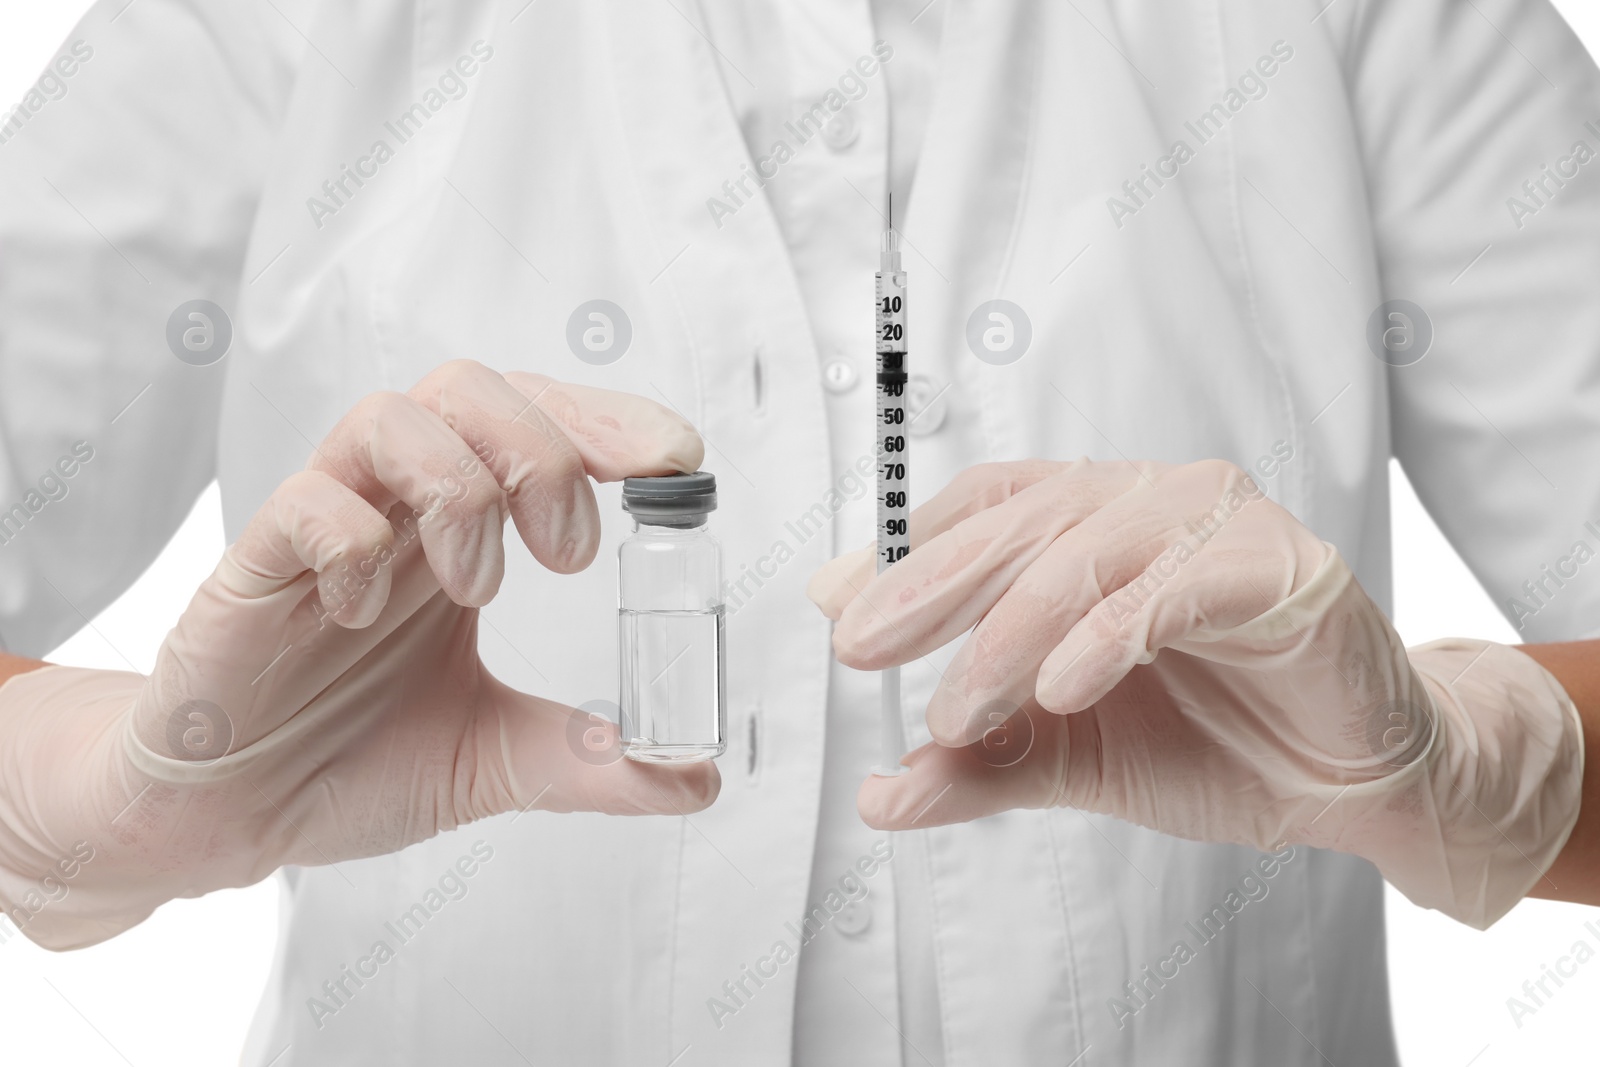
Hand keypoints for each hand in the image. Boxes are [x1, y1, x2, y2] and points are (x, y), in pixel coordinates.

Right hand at [0, 360, 716, 948]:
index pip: (539, 421)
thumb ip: (588, 762)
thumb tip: (695, 780)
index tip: (675, 463)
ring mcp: (324, 530)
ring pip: (391, 418)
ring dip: (459, 488)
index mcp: (459, 534)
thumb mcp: (493, 761)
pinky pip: (303, 501)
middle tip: (571, 554)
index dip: (608, 421)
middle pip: (471, 390)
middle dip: (545, 449)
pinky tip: (365, 614)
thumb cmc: (349, 760)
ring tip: (477, 589)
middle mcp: (397, 511)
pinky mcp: (254, 569)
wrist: (232, 819)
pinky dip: (353, 542)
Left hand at [809, 459, 1581, 927]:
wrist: (1344, 784)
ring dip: (1009, 634)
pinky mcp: (1280, 568)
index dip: (908, 552)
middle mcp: (1147, 502)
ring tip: (958, 711)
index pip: (984, 510)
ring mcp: (1216, 524)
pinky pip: (1175, 587)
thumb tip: (880, 795)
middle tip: (864, 648)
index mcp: (1092, 522)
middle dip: (932, 589)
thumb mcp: (1070, 758)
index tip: (839, 605)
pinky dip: (1108, 635)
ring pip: (1087, 553)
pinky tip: (1060, 689)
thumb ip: (979, 767)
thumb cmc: (1211, 742)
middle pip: (1020, 524)